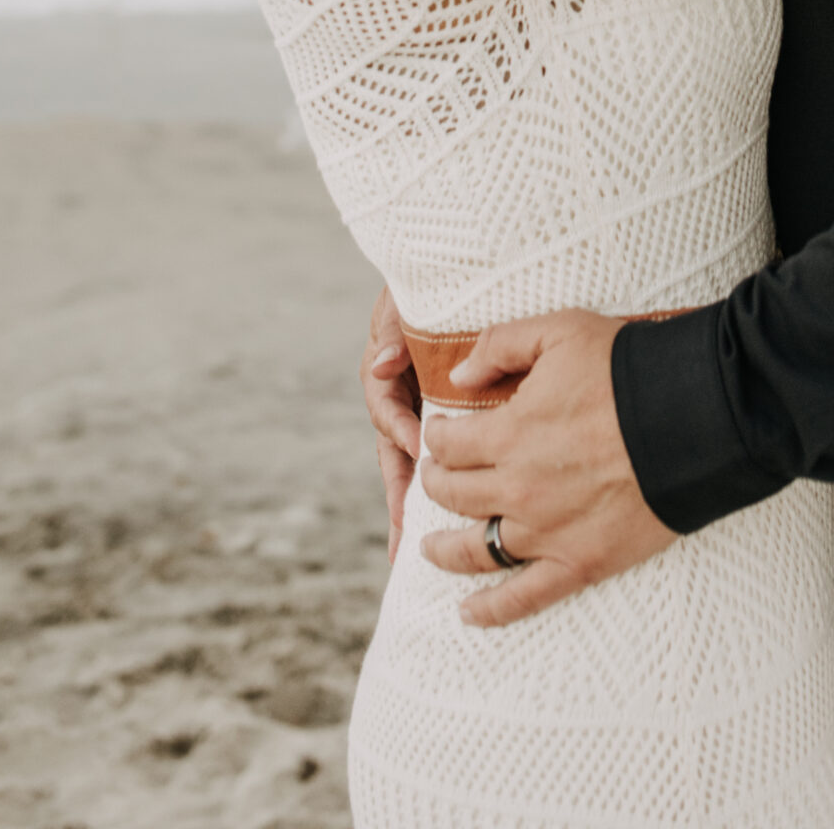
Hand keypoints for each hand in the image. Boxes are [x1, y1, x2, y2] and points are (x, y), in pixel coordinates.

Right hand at [359, 284, 421, 563]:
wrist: (449, 282)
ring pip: (413, 465)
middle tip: (402, 542)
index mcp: (386, 374)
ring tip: (413, 551)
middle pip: (395, 455)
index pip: (386, 406)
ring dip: (412, 505)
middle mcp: (398, 401)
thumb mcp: (403, 305)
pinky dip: (441, 487)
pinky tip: (453, 522)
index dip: (400, 426)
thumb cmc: (423, 293)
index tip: (418, 447)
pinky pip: (440, 457)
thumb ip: (393, 332)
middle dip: (398, 498)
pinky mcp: (441, 421)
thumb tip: (380, 364)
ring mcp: (417, 414)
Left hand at [418, 310, 675, 625]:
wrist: (695, 418)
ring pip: (476, 551)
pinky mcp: (579, 562)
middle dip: (437, 482)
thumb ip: (501, 344)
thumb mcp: (561, 330)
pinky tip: (467, 613)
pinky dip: (491, 610)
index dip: (438, 435)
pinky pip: (523, 597)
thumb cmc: (628, 367)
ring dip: (445, 550)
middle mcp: (518, 488)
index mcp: (509, 433)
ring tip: (431, 548)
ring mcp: (546, 532)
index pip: (448, 443)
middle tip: (437, 476)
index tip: (442, 431)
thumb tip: (459, 377)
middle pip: (454, 494)